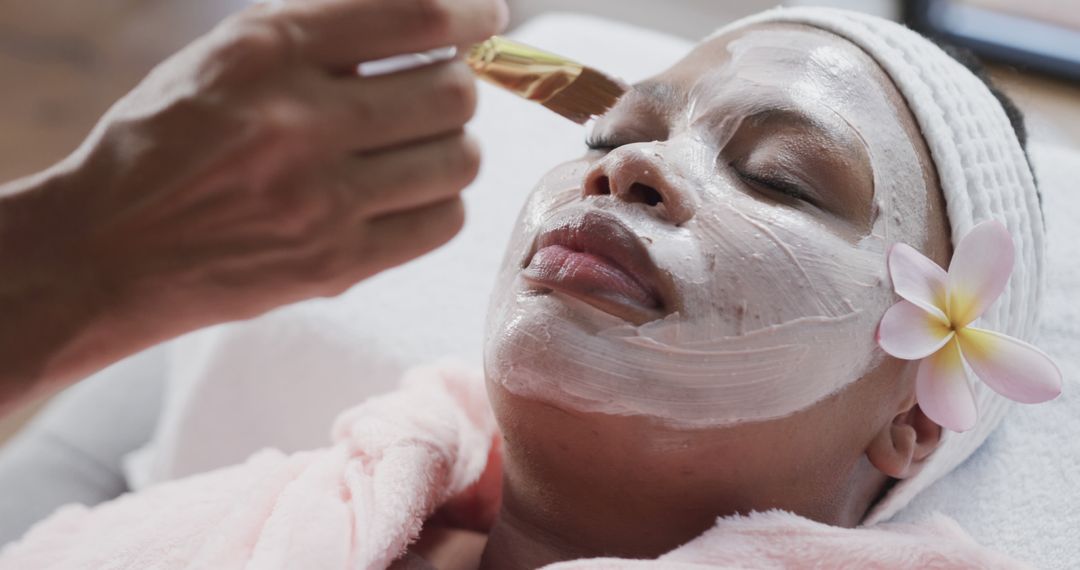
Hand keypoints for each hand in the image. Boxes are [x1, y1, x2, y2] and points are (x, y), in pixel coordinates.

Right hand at [0, 0, 506, 404]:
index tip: (486, 18)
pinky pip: (442, 223)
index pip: (413, 17)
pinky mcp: (336, 265)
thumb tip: (426, 26)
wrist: (107, 250)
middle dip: (460, 85)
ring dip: (455, 145)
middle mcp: (298, 123)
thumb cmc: (165, 141)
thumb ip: (319, 37)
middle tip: (442, 91)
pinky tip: (410, 194)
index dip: (471, 15)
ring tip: (423, 146)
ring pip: (458, 160)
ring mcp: (321, 202)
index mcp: (266, 54)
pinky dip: (441, 201)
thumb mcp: (223, 58)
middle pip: (451, 92)